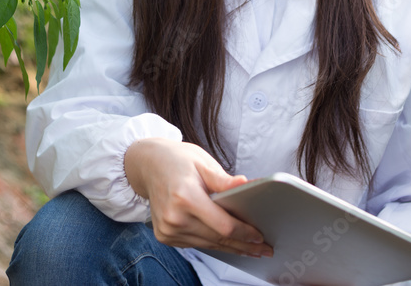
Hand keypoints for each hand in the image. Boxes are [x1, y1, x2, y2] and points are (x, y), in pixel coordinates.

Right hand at [124, 137, 273, 257]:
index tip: (260, 237)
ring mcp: (168, 230)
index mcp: (185, 196)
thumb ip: (224, 180)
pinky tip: (229, 246)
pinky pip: (196, 244)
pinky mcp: (165, 236)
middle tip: (264, 249)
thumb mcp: (202, 162)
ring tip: (252, 250)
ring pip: (208, 245)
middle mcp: (174, 217)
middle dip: (244, 245)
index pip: (223, 225)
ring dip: (231, 249)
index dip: (245, 234)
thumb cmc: (176, 160)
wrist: (147, 165)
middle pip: (218, 239)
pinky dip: (214, 244)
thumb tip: (246, 184)